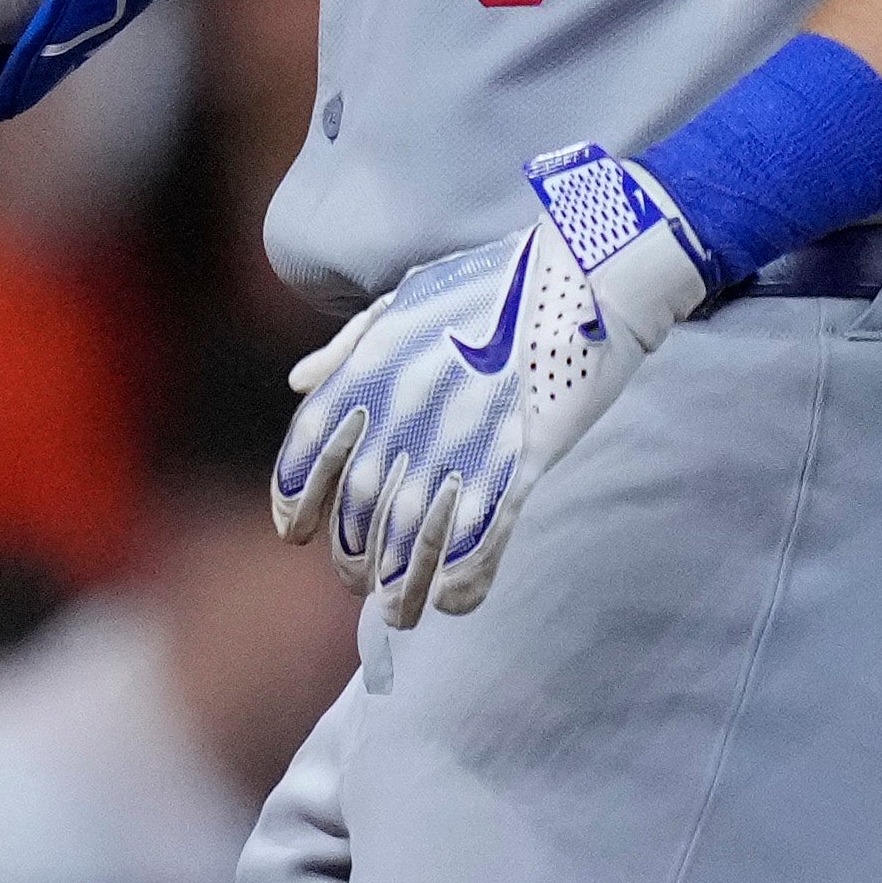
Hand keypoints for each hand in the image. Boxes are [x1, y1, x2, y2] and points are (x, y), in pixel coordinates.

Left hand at [271, 145, 711, 624]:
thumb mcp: (406, 298)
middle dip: (351, 554)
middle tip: (355, 579)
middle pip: (359, 505)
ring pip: (415, 534)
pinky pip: (481, 535)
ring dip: (402, 584)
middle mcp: (408, 404)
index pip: (310, 448)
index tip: (294, 532)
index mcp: (373, 363)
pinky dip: (464, 577)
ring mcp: (465, 434)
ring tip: (398, 612)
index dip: (296, 498)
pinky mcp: (523, 457)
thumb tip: (300, 385)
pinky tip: (454, 603)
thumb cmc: (495, 283)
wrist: (587, 270)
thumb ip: (349, 347)